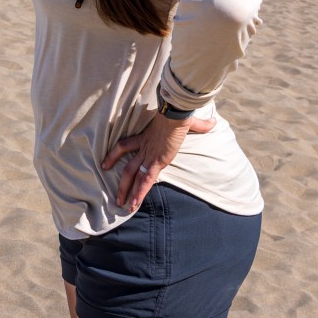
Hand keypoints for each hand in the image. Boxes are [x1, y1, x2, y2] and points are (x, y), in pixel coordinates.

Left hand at [102, 112, 216, 212]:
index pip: (125, 146)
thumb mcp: (187, 121)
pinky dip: (139, 193)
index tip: (105, 164)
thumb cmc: (179, 113)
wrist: (176, 112)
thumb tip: (213, 123)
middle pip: (127, 167)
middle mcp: (144, 148)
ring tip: (122, 205)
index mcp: (145, 137)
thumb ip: (199, 125)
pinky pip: (145, 181)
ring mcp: (149, 156)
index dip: (114, 155)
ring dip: (126, 191)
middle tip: (116, 196)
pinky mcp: (156, 162)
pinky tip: (134, 205)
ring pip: (132, 176)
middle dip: (121, 183)